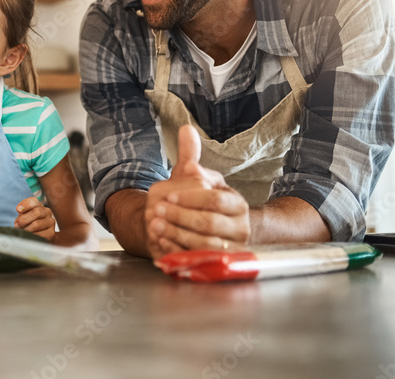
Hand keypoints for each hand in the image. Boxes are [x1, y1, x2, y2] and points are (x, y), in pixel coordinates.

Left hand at [14, 196, 55, 241]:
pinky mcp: (51, 233)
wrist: (37, 236)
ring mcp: (50, 222)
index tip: (18, 210)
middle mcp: (47, 212)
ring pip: (37, 224)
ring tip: (23, 232)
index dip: (25, 204)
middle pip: (37, 212)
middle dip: (24, 219)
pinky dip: (32, 236)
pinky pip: (40, 235)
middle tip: (18, 225)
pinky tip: (29, 236)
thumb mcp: (23, 216)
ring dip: (26, 229)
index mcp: (39, 205)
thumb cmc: (28, 224)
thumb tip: (19, 213)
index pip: (34, 201)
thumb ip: (21, 213)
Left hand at [145, 125, 249, 257]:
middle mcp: (239, 228)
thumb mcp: (202, 179)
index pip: (215, 200)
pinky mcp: (218, 263)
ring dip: (177, 235)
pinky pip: (198, 259)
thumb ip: (192, 157)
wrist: (222, 231)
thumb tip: (185, 130)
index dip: (190, 198)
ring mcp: (230, 248)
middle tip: (157, 211)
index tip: (169, 196)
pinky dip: (179, 252)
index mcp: (236, 204)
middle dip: (180, 217)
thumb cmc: (207, 201)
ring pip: (204, 244)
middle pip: (209, 223)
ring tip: (156, 226)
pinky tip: (162, 243)